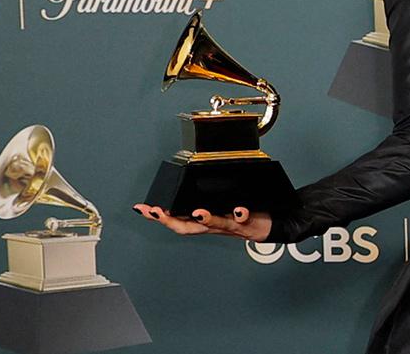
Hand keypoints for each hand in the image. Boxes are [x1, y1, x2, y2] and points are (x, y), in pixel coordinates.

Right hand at [133, 204, 270, 241]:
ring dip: (205, 218)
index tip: (141, 208)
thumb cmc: (243, 216)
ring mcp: (229, 225)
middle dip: (170, 220)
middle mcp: (212, 225)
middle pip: (188, 227)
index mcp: (202, 220)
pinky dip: (240, 214)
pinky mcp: (246, 224)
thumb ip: (204, 199)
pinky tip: (239, 209)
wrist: (268, 227)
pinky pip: (243, 220)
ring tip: (198, 212)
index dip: (157, 215)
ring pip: (214, 224)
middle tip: (157, 213)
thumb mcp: (218, 208)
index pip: (175, 219)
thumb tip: (187, 183)